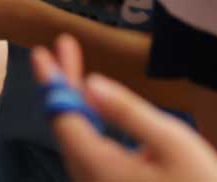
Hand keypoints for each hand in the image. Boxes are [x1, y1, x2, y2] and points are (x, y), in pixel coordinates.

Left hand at [37, 36, 216, 181]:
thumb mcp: (173, 142)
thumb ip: (128, 112)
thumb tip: (91, 84)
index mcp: (100, 167)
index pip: (64, 118)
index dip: (53, 83)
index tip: (43, 53)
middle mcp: (90, 180)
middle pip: (66, 127)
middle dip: (62, 86)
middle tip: (60, 49)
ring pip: (76, 140)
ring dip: (73, 102)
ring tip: (70, 67)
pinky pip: (88, 154)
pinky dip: (87, 124)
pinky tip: (91, 106)